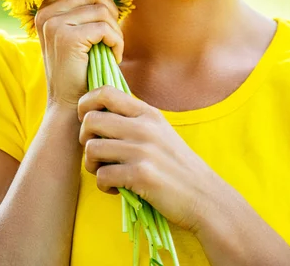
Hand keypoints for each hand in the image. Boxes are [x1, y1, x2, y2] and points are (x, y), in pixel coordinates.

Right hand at [35, 0, 123, 111]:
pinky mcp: (67, 38)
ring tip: (112, 46)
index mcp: (47, 8)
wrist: (70, 104)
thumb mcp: (79, 31)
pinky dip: (117, 41)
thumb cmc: (81, 67)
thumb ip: (86, 5)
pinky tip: (115, 55)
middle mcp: (46, 13)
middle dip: (110, 7)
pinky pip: (105, 27)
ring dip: (115, 28)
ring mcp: (54, 24)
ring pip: (101, 8)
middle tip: (111, 32)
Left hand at [77, 85, 215, 232]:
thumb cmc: (177, 165)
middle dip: (85, 138)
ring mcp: (142, 150)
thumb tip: (98, 111)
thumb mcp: (160, 131)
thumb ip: (134, 119)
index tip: (86, 119)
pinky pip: (101, 175)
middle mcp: (144, 127)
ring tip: (106, 172)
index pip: (105, 92)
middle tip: (96, 152)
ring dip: (92, 165)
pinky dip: (104, 185)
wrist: (204, 196)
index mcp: (148, 113)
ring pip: (91, 149)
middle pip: (91, 120)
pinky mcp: (140, 175)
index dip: (86, 103)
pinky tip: (117, 188)